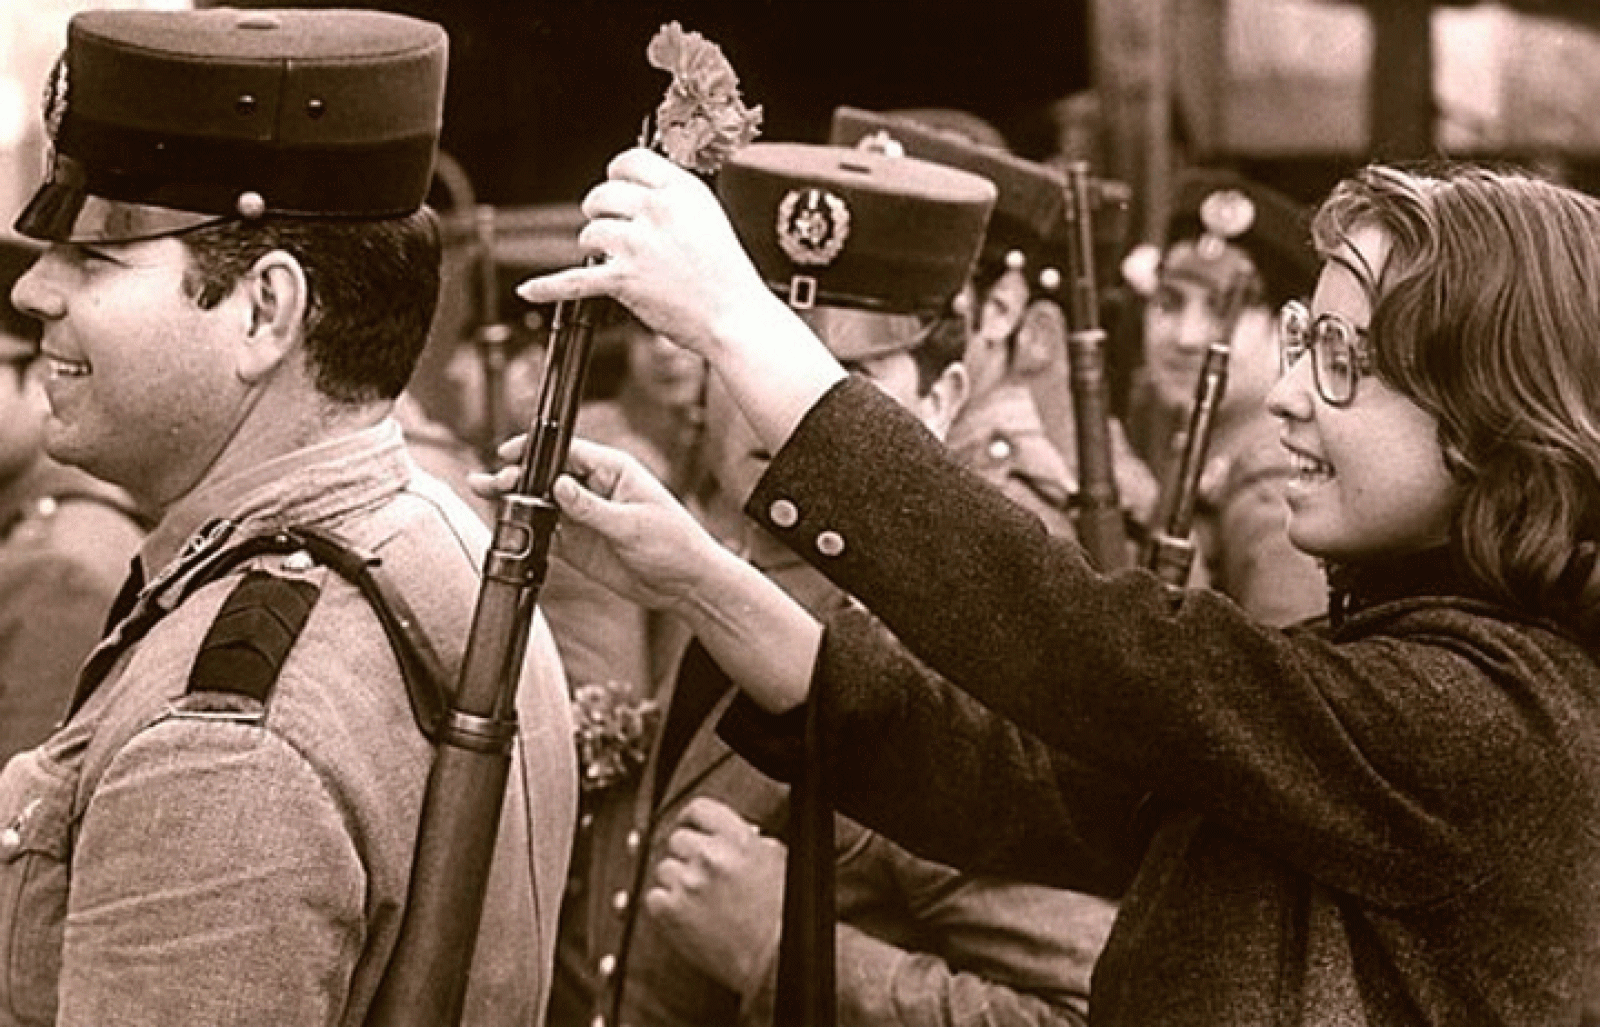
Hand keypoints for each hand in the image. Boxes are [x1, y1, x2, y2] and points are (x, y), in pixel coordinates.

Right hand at [472, 435, 729, 613]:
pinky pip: (544, 532)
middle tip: (495, 483)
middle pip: (547, 475)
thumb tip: (559, 485)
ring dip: (515, 500)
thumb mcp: (633, 525)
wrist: (686, 584)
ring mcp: (583, 516)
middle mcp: (595, 488)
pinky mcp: (577, 543)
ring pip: (540, 502)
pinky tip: (507, 528)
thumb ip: (592, 508)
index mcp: (613, 471)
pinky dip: (524, 530)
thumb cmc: (675, 543)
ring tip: (486, 496)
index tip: (511, 454)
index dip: (537, 451)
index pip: (568, 452)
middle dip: (518, 475)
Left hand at [514, 147, 785, 361]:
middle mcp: (657, 210)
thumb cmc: (725, 274)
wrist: (735, 316)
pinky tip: (530, 288)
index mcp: (681, 190)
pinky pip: (575, 279)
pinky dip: (549, 286)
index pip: (629, 161)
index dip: (617, 175)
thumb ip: (671, 198)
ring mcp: (638, 244)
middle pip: (602, 194)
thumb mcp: (707, 217)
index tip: (616, 186)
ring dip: (596, 246)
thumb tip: (634, 189)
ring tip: (614, 259)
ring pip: (590, 231)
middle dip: (602, 211)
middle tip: (611, 229)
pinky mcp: (624, 279)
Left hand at [645, 797, 786, 993]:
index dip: (690, 817)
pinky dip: (665, 906)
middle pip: (678, 839)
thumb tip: (724, 832)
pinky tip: (687, 914)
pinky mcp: (671, 911)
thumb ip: (747, 839)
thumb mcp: (774, 859)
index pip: (699, 809)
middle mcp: (710, 856)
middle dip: (687, 856)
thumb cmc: (780, 913)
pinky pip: (654, 897)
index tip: (688, 825)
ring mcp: (688, 883)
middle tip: (700, 876)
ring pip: (664, 868)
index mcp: (737, 838)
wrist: (773, 957)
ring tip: (700, 901)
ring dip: (677, 882)